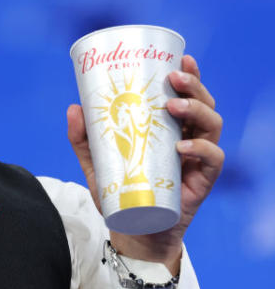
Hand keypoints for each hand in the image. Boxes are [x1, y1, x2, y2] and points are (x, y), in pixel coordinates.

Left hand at [67, 55, 223, 273]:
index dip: (190, 75)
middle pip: (204, 103)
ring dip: (197, 110)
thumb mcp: (96, 163)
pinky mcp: (202, 181)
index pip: (186, 95)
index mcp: (169, 128)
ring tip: (173, 106)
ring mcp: (198, 159)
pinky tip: (182, 148)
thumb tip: (74, 107)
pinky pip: (213, 159)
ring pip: (213, 125)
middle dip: (193, 86)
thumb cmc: (120, 192)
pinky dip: (201, 150)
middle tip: (173, 78)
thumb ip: (83, 138)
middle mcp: (188, 138)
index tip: (180, 57)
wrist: (131, 230)